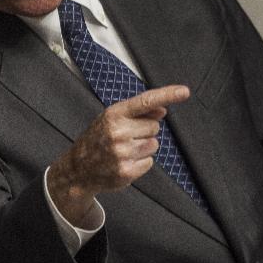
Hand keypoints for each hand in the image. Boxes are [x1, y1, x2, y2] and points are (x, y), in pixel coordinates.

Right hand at [48, 84, 189, 224]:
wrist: (78, 168)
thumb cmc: (98, 139)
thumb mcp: (111, 119)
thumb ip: (137, 113)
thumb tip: (162, 110)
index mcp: (114, 114)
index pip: (146, 101)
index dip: (167, 95)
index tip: (184, 91)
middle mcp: (118, 132)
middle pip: (155, 126)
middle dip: (145, 131)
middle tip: (125, 137)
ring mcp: (122, 153)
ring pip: (154, 145)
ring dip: (144, 147)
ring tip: (124, 150)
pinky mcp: (126, 171)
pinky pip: (149, 162)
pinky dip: (141, 162)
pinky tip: (125, 162)